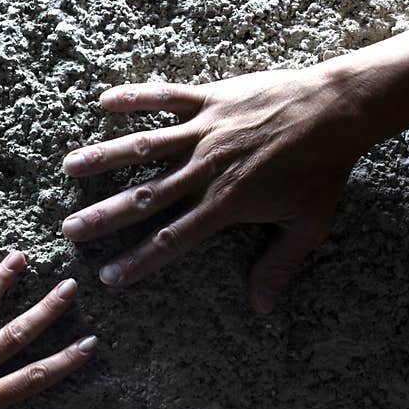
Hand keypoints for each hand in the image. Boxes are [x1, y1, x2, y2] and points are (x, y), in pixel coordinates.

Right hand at [61, 67, 368, 312]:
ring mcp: (204, 131)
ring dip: (105, 157)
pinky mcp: (210, 99)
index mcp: (226, 204)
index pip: (172, 239)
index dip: (139, 260)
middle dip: (104, 216)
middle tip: (70, 229)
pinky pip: (167, 97)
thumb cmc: (323, 170)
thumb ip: (279, 267)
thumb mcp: (308, 226)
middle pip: (146, 197)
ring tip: (70, 167)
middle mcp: (206, 169)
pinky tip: (105, 101)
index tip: (109, 277)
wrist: (338, 111)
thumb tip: (263, 312)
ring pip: (144, 147)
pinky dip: (137, 97)